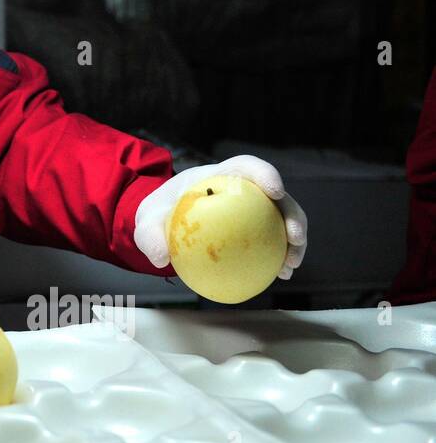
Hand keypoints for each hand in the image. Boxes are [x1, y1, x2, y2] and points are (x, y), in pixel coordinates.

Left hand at [133, 154, 307, 278]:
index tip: (275, 190)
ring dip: (294, 242)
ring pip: (283, 221)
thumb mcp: (147, 221)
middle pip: (277, 196)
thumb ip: (150, 235)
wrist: (166, 224)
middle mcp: (243, 190)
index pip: (246, 166)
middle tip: (294, 238)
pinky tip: (281, 275)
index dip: (265, 173)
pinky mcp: (257, 230)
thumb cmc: (160, 213)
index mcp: (220, 175)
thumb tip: (160, 258)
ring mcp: (253, 210)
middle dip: (293, 214)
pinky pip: (274, 243)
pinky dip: (281, 257)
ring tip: (290, 266)